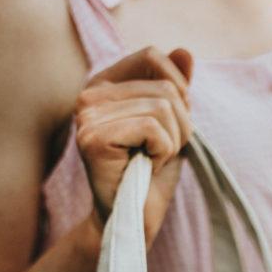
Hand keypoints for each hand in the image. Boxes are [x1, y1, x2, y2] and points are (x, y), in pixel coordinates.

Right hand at [75, 46, 192, 249]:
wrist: (134, 219)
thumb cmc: (151, 174)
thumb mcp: (172, 124)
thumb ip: (175, 87)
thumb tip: (185, 51)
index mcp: (105, 84)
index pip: (153, 56)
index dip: (178, 88)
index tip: (172, 123)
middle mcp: (90, 94)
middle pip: (164, 86)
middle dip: (179, 125)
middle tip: (158, 153)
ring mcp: (87, 115)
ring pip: (163, 107)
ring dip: (171, 142)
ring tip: (150, 161)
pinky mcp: (93, 138)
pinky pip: (152, 127)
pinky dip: (161, 153)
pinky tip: (143, 168)